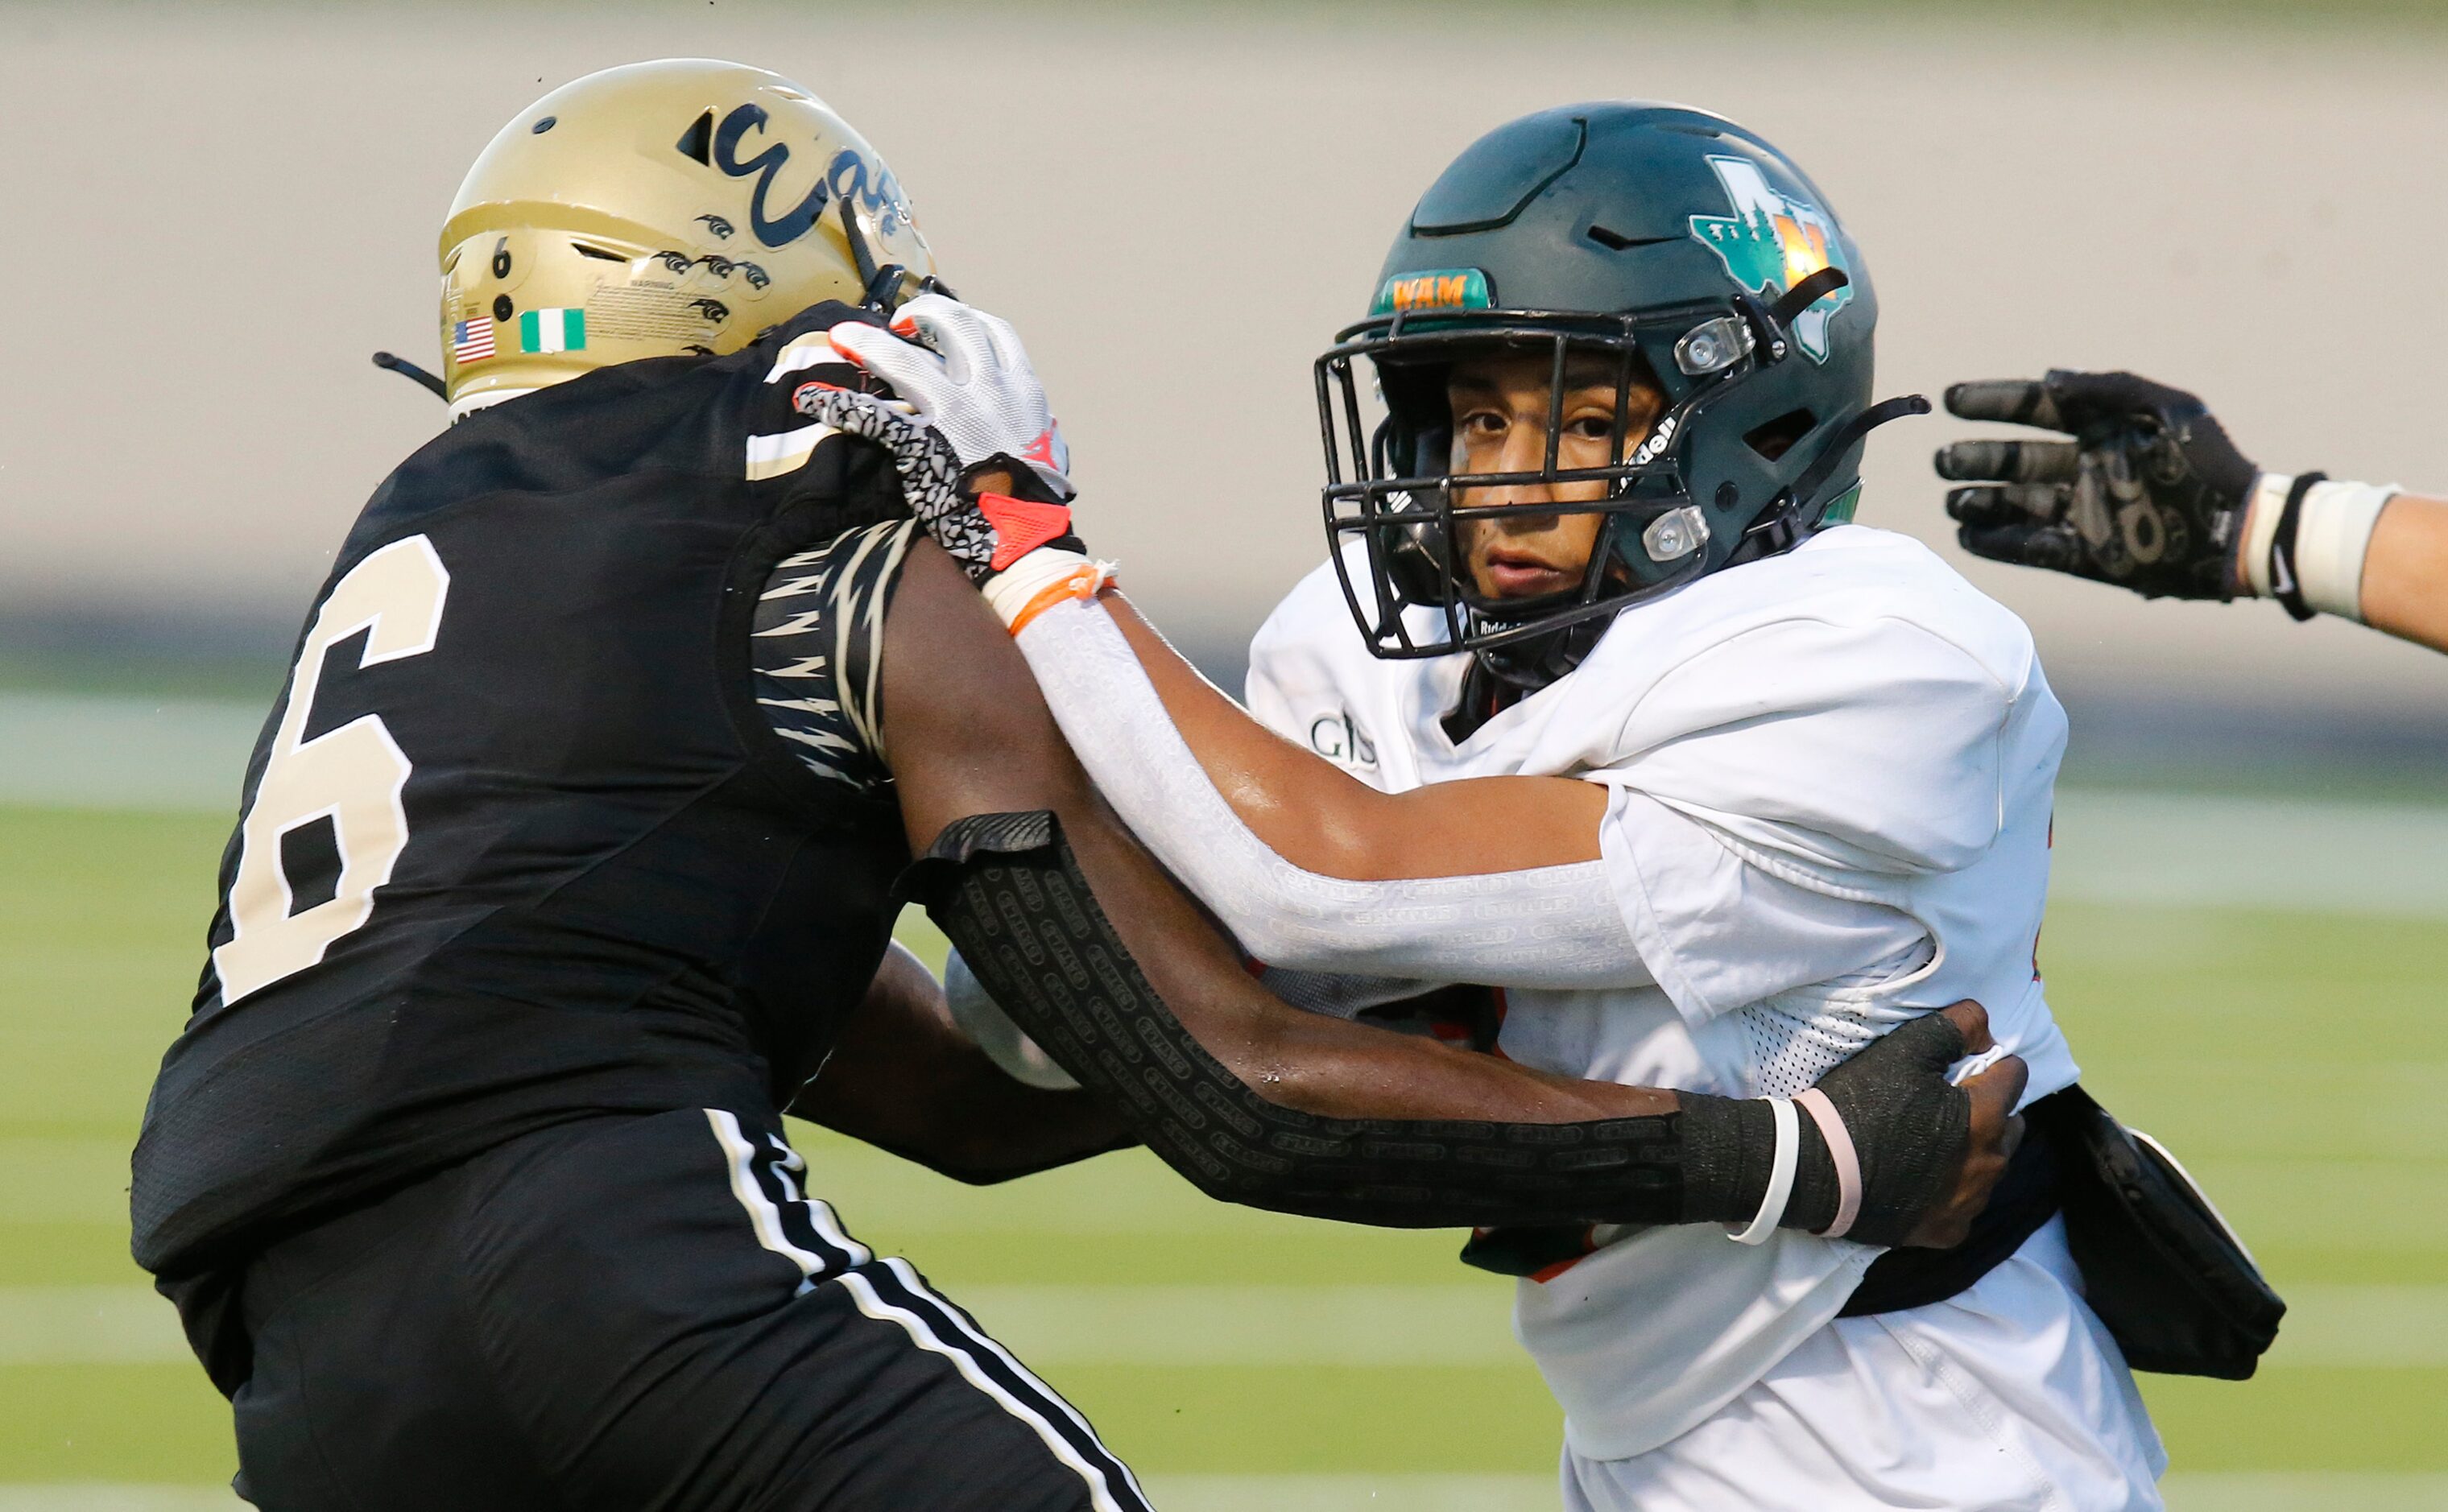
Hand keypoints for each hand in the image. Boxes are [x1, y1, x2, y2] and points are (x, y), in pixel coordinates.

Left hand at [826, 293, 1073, 501]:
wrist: (1027, 536)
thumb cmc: (1040, 499)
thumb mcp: (1050, 448)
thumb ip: (1038, 425)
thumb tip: (1040, 423)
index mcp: (1022, 388)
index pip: (992, 331)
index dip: (962, 316)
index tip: (941, 320)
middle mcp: (989, 390)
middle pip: (951, 325)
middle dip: (919, 313)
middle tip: (895, 321)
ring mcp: (955, 414)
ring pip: (905, 361)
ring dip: (869, 343)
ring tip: (841, 336)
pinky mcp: (924, 445)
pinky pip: (874, 417)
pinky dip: (839, 405)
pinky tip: (811, 399)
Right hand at [1812, 1000, 2026, 1249]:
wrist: (1812, 1169)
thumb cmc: (1859, 1104)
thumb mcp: (1902, 1050)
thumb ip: (1954, 1027)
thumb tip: (1985, 1029)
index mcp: (1985, 1117)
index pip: (2016, 1077)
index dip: (1991, 1064)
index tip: (1962, 1066)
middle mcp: (1989, 1164)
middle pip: (2011, 1126)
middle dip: (1990, 1110)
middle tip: (1947, 1104)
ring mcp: (1969, 1203)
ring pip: (1990, 1168)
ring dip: (1974, 1152)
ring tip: (1932, 1142)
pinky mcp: (1945, 1231)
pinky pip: (1965, 1206)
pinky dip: (1952, 1191)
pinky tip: (1922, 1180)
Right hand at [1934, 371, 2256, 599]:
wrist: (2242, 534)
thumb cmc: (2211, 466)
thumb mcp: (2170, 411)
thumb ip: (2111, 389)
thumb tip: (2050, 380)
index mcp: (2103, 430)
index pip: (2037, 409)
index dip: (1994, 401)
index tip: (1952, 399)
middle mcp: (2086, 469)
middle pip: (2016, 459)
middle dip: (1976, 457)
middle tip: (1943, 460)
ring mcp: (2084, 513)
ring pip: (2017, 503)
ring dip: (1981, 501)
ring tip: (1952, 501)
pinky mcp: (2088, 555)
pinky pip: (2032, 548)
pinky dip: (1999, 544)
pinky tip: (1968, 536)